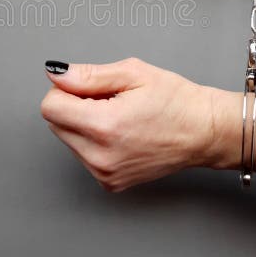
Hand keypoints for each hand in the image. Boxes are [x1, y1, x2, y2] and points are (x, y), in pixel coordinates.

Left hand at [40, 58, 255, 191]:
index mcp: (104, 126)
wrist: (205, 132)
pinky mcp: (110, 183)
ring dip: (84, 125)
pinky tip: (123, 134)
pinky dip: (95, 142)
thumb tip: (55, 74)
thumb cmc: (176, 101)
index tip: (91, 88)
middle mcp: (100, 156)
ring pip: (68, 139)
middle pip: (56, 123)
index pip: (50, 106)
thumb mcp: (133, 73)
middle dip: (74, 107)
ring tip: (120, 118)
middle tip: (110, 101)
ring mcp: (105, 174)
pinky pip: (83, 155)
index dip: (66, 90)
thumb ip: (88, 75)